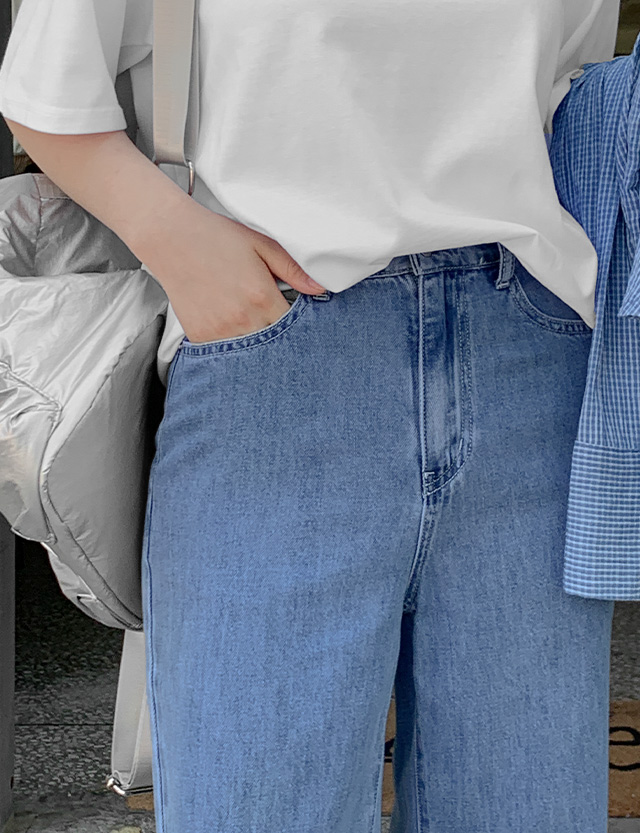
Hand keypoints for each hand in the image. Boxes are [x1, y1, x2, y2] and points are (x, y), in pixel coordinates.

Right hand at [133, 200, 325, 343]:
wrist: (170, 238)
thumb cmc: (216, 237)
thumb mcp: (261, 245)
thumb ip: (294, 268)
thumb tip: (322, 288)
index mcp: (261, 297)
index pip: (294, 327)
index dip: (300, 327)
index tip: (300, 323)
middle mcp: (242, 319)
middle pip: (275, 346)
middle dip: (282, 342)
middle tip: (282, 333)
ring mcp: (219, 331)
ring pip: (250, 355)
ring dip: (258, 348)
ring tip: (258, 332)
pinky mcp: (200, 336)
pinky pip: (224, 354)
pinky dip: (233, 349)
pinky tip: (235, 332)